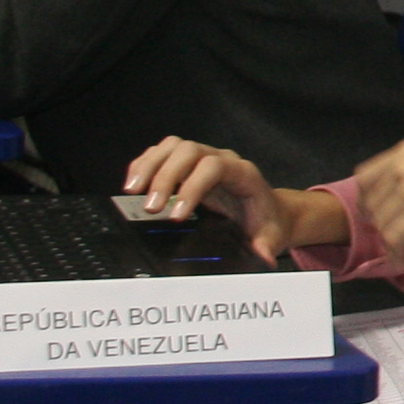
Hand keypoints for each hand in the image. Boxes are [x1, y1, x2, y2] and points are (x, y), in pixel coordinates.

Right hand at [125, 137, 344, 260]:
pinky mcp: (188, 164)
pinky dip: (145, 165)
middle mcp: (222, 159)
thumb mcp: (271, 236)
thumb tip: (263, 256)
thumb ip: (266, 246)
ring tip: (132, 191)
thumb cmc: (267, 221)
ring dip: (149, 166)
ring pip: (173, 147)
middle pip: (189, 150)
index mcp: (242, 174)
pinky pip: (163, 153)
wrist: (269, 210)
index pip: (214, 167)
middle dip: (165, 177)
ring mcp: (204, 158)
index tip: (176, 216)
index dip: (192, 187)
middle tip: (150, 208)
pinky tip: (134, 184)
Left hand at [352, 131, 403, 258]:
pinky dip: (396, 255)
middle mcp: (402, 166)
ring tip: (402, 253)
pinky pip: (396, 240)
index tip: (378, 213)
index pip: (365, 177)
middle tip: (394, 238)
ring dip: (390, 243)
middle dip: (381, 224)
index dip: (368, 200)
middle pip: (372, 204)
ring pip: (382, 224)